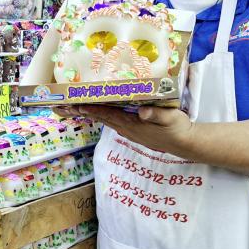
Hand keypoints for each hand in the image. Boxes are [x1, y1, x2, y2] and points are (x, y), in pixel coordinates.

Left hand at [77, 104, 195, 155]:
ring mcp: (128, 131)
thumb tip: (143, 113)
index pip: (107, 114)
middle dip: (82, 112)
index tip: (75, 104)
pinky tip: (97, 112)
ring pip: (105, 120)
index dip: (91, 109)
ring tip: (73, 108)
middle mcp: (126, 128)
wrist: (185, 144)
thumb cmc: (178, 129)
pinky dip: (101, 115)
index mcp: (132, 123)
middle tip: (62, 107)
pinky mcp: (133, 131)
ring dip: (89, 114)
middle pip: (100, 118)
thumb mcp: (170, 119)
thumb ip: (156, 115)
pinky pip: (112, 122)